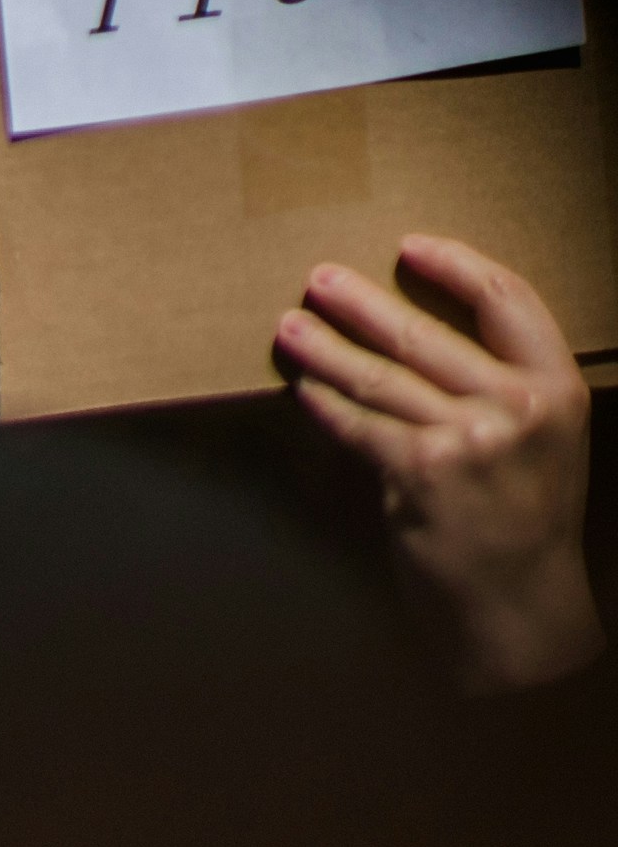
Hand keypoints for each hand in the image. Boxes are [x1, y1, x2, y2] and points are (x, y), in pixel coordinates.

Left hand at [277, 232, 597, 690]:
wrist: (519, 600)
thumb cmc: (526, 514)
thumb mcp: (546, 439)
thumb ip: (507, 384)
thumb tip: (426, 328)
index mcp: (557, 388)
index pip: (509, 299)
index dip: (455, 264)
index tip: (408, 245)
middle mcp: (519, 408)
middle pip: (425, 334)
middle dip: (361, 304)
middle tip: (319, 278)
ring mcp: (469, 439)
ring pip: (379, 375)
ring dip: (324, 348)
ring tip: (289, 326)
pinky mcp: (421, 471)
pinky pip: (357, 424)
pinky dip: (324, 404)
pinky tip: (301, 388)